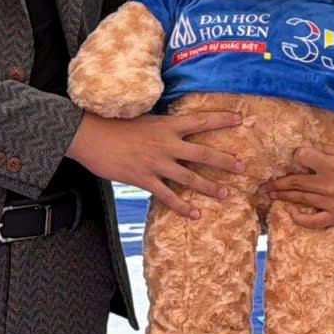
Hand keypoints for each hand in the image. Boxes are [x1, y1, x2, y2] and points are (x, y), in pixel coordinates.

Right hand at [68, 110, 243, 219]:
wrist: (90, 135)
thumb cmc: (113, 124)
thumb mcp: (143, 118)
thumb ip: (162, 126)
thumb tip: (175, 128)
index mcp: (167, 125)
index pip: (201, 121)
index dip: (222, 120)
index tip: (241, 119)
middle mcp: (166, 144)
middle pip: (203, 153)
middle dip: (225, 161)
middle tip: (243, 167)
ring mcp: (156, 163)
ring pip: (189, 178)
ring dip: (209, 187)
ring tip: (226, 195)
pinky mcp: (144, 179)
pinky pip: (167, 196)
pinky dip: (182, 206)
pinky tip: (194, 215)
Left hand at [268, 145, 333, 227]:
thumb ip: (326, 150)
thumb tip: (306, 149)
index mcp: (331, 165)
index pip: (302, 158)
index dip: (297, 155)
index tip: (294, 157)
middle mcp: (328, 184)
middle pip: (296, 182)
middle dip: (277, 182)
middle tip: (263, 185)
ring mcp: (331, 203)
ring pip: (301, 199)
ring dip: (283, 197)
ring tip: (270, 196)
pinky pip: (314, 220)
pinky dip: (300, 218)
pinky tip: (290, 214)